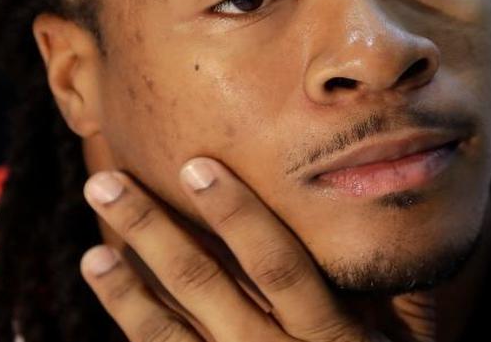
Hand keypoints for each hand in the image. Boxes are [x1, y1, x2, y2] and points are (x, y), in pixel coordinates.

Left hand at [80, 158, 390, 341]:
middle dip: (154, 232)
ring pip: (171, 337)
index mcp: (332, 336)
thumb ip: (394, 293)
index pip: (277, 265)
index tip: (196, 165)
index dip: (237, 214)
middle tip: (107, 182)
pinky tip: (110, 301)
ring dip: (126, 291)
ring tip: (96, 250)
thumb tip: (381, 211)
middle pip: (205, 288)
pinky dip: (137, 332)